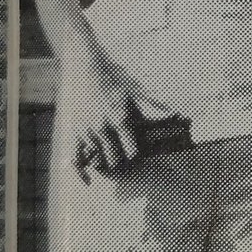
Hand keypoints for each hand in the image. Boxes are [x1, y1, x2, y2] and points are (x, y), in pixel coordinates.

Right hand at [66, 47, 141, 180]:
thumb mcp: (135, 94)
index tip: (143, 159)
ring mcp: (87, 131)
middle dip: (125, 166)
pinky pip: (76, 158)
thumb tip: (177, 115)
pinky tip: (89, 181)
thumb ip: (152, 109)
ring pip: (99, 162)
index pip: (133, 151)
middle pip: (116, 160)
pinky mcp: (74, 132)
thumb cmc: (114, 82)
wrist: (85, 70)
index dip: (139, 159)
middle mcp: (103, 127)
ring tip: (116, 169)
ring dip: (108, 167)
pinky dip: (81, 172)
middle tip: (131, 168)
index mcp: (121, 118)